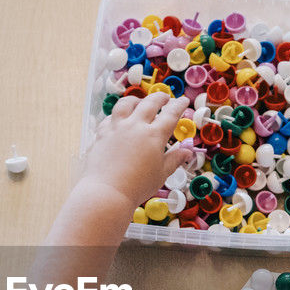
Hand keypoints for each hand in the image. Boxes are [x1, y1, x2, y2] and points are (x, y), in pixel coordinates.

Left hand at [81, 92, 192, 206]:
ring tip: (139, 102)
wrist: (108, 192)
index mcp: (154, 136)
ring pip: (126, 104)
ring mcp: (117, 128)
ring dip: (135, 100)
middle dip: (160, 97)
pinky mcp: (102, 133)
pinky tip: (119, 120)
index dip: (179, 106)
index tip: (183, 101)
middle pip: (149, 103)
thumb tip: (187, 152)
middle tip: (165, 97)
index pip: (170, 114)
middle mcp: (135, 126)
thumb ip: (174, 159)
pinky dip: (116, 116)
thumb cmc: (137, 186)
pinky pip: (109, 118)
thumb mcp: (161, 174)